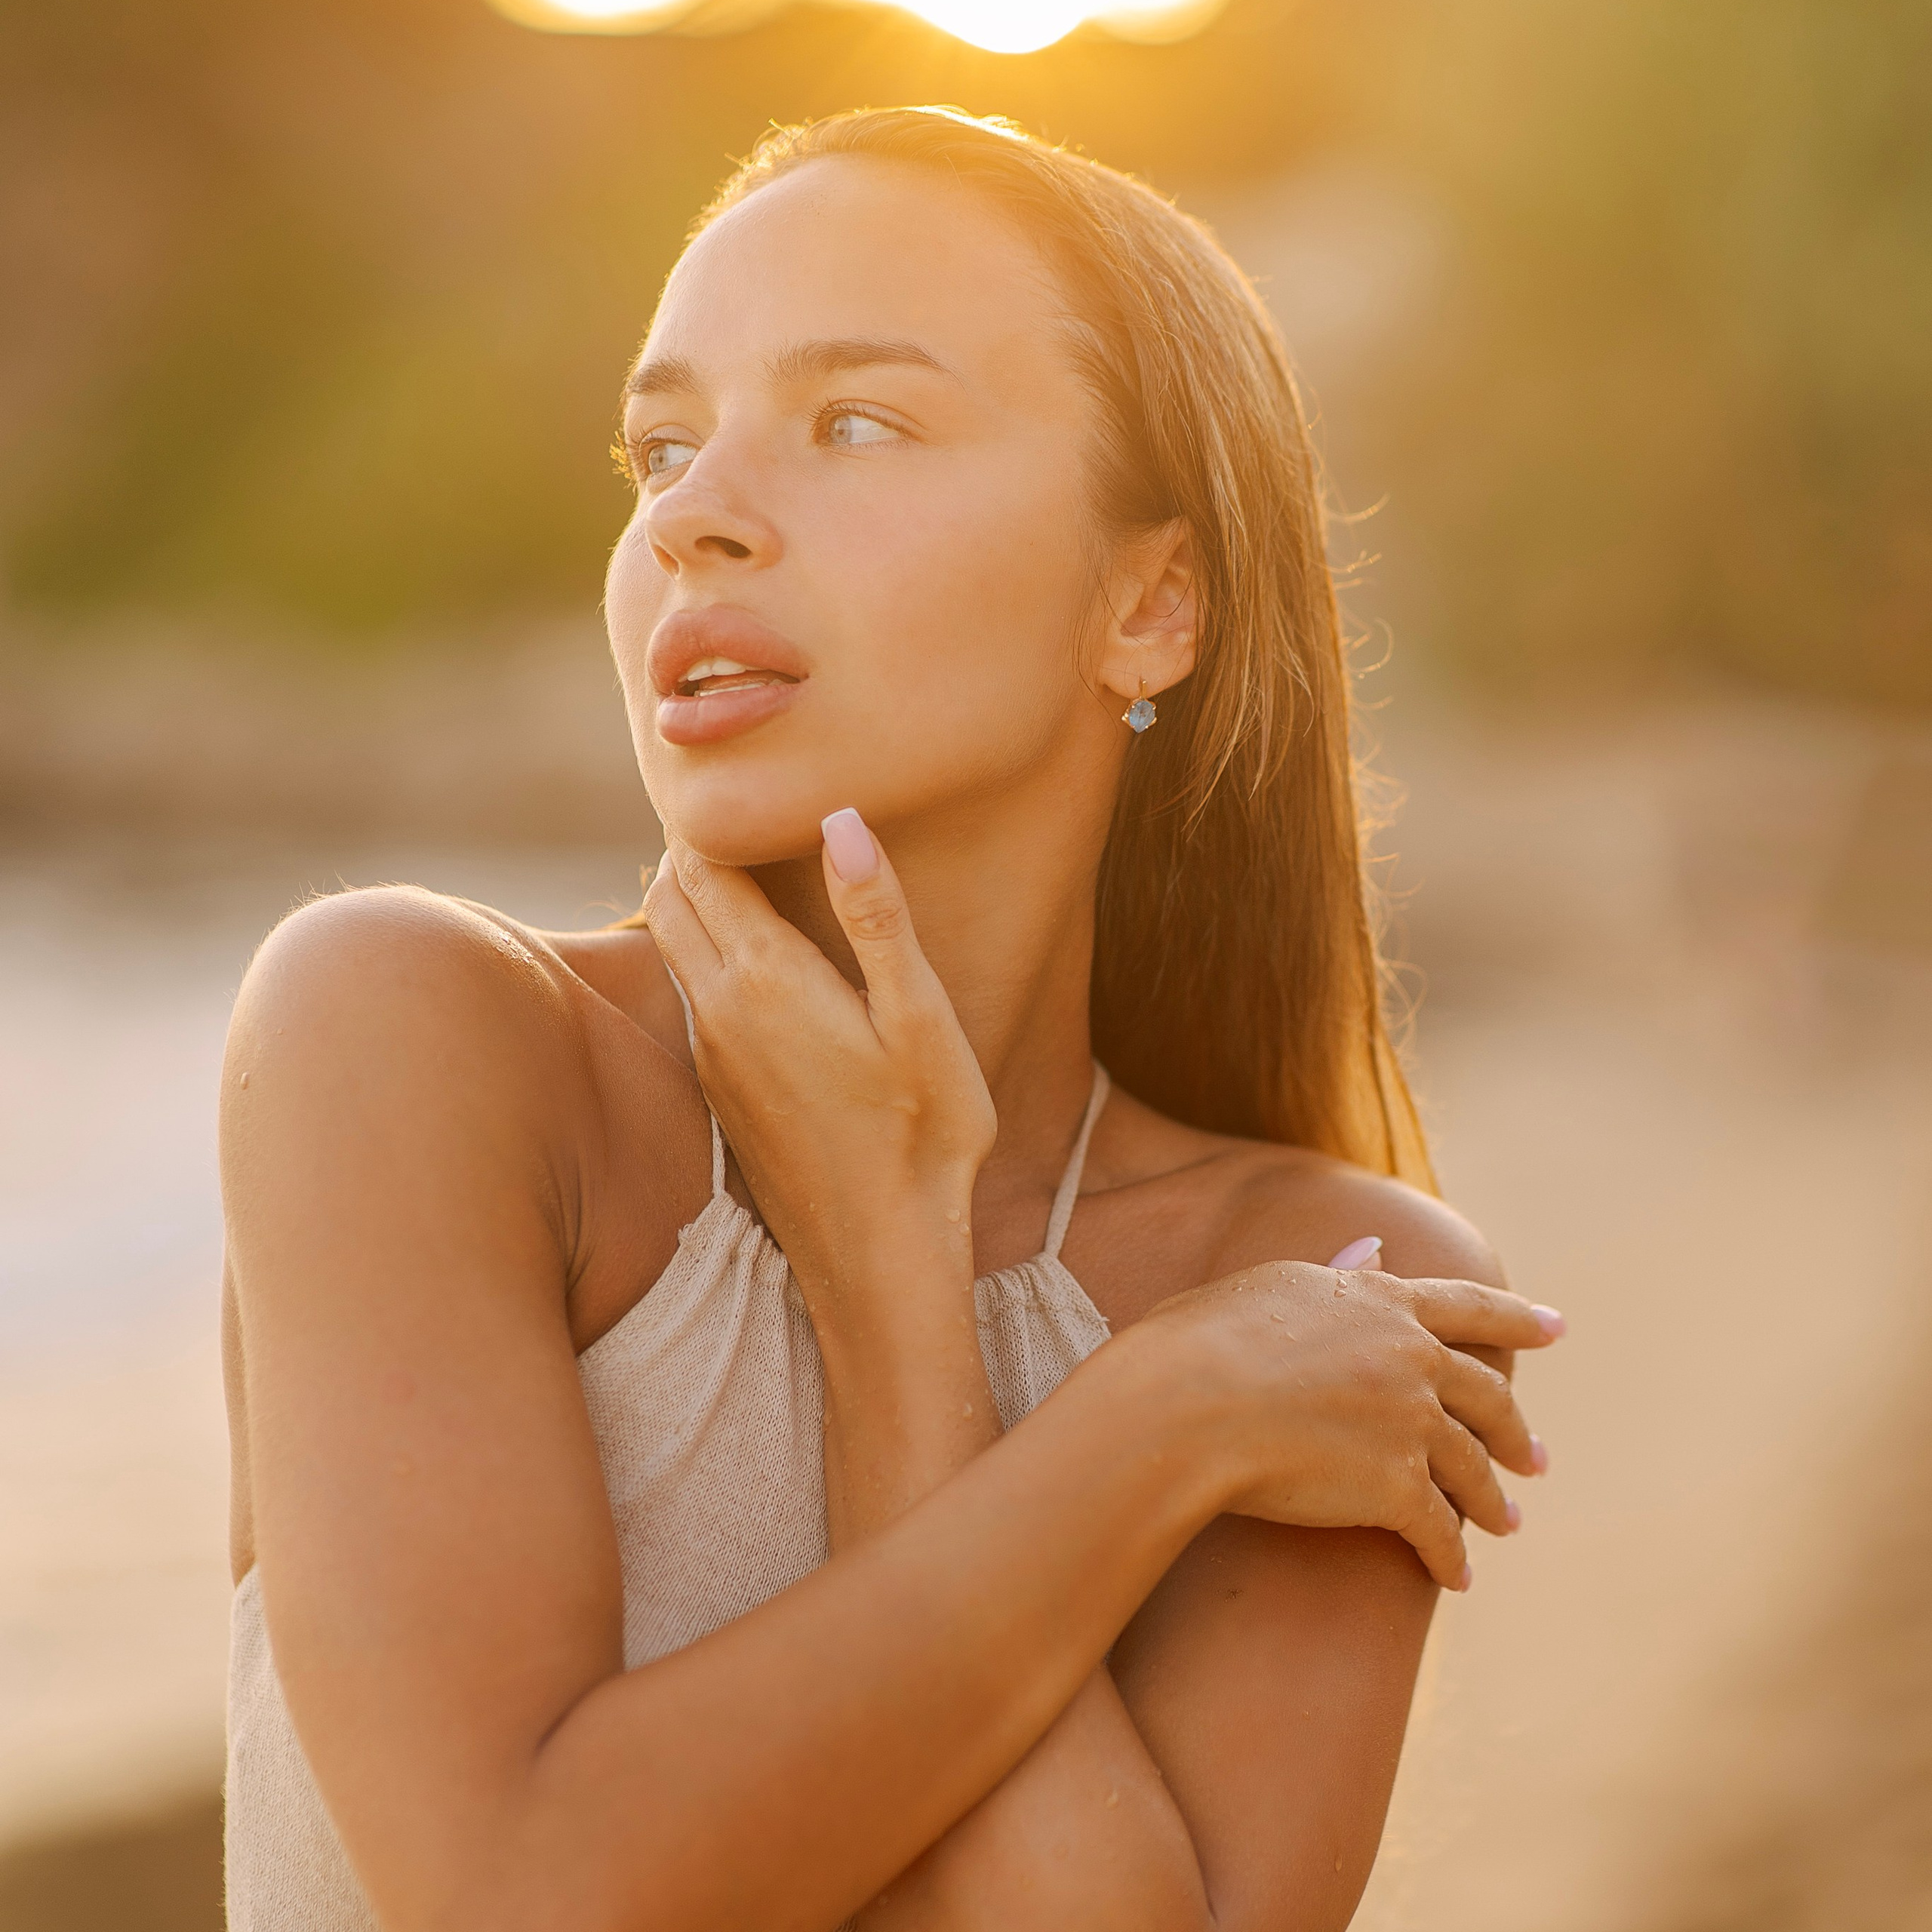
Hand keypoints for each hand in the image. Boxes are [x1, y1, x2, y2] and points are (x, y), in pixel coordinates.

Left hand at [641, 810, 996, 1322]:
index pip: (702, 866)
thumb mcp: (921, 1020)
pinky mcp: (723, 1093)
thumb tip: (841, 819)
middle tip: (743, 814)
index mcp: (765, 979)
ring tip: (748, 871)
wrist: (880, 1259)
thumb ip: (877, 915)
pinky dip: (706, 957)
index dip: (715, 816)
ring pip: (672, 949)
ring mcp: (713, 1057)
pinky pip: (692, 999)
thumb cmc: (922, 1136)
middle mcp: (719, 1011)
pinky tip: (760, 964)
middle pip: (669, 899)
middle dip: (693, 849)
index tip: (745, 780)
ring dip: (694, 902)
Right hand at [1137, 1264, 1560, 1589]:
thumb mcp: (1275, 1287)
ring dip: (1494, 1501)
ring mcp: (1411, 1423)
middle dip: (1514, 1431)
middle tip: (1534, 1458)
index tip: (1559, 1327)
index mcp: (1384, 1303)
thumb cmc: (1205, 1339)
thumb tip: (1373, 1251)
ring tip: (1507, 1523)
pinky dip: (1450, 1556)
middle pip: (1486, 1397)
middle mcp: (1412, 1358)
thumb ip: (1335, 1275)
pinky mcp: (1397, 1488)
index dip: (1518, 1317)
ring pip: (1472, 1470)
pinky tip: (1455, 1577)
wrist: (1190, 1403)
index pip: (1470, 1306)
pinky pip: (1438, 1531)